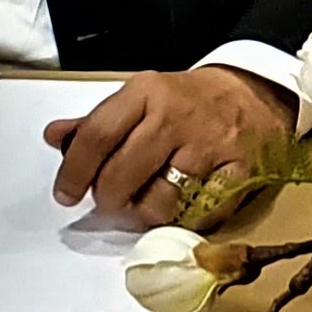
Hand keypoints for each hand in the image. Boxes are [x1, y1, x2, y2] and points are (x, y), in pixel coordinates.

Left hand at [43, 65, 296, 225]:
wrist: (255, 92)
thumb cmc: (189, 100)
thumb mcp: (143, 97)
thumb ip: (98, 121)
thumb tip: (55, 137)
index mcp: (146, 92)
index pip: (97, 135)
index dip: (74, 171)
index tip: (65, 194)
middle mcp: (175, 116)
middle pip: (121, 175)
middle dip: (107, 199)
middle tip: (110, 202)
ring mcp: (208, 145)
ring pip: (158, 201)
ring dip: (144, 213)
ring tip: (146, 203)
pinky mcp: (237, 171)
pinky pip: (199, 213)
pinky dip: (184, 218)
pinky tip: (181, 205)